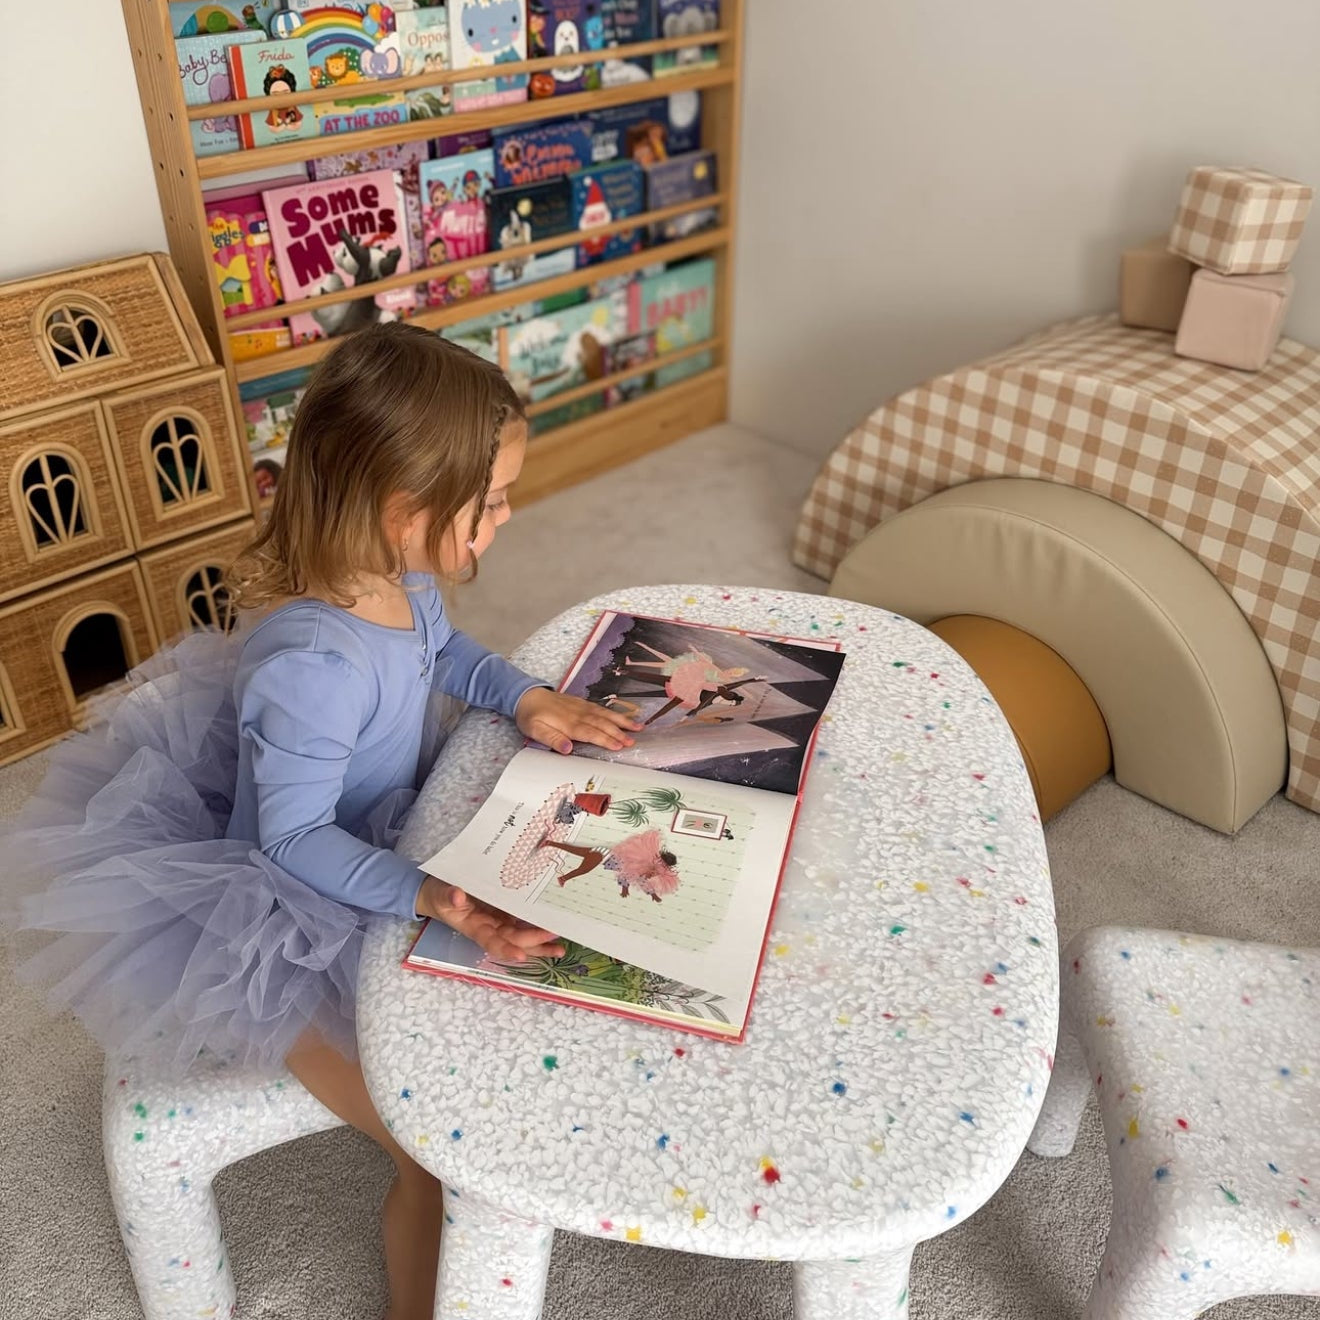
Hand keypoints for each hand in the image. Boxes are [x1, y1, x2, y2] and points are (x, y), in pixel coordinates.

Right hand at [417, 875, 563, 962]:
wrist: (439, 892)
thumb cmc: (440, 895)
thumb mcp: (441, 894)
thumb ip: (448, 896)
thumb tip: (457, 896)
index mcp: (475, 927)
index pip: (492, 942)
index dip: (505, 950)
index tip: (520, 955)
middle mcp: (490, 928)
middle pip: (514, 940)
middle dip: (534, 943)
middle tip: (555, 939)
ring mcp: (498, 922)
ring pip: (522, 936)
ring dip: (540, 942)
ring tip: (560, 947)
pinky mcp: (504, 912)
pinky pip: (522, 922)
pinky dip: (536, 925)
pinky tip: (553, 926)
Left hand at [515, 687, 641, 754]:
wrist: (527, 695)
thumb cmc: (531, 716)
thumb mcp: (535, 731)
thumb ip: (552, 739)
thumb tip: (568, 749)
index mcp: (568, 723)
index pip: (591, 733)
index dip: (606, 740)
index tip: (619, 746)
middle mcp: (579, 714)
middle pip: (602, 724)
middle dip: (619, 733)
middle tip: (633, 741)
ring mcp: (582, 707)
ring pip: (606, 715)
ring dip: (622, 721)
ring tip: (638, 727)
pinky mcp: (583, 703)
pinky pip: (602, 708)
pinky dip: (615, 713)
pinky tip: (624, 717)